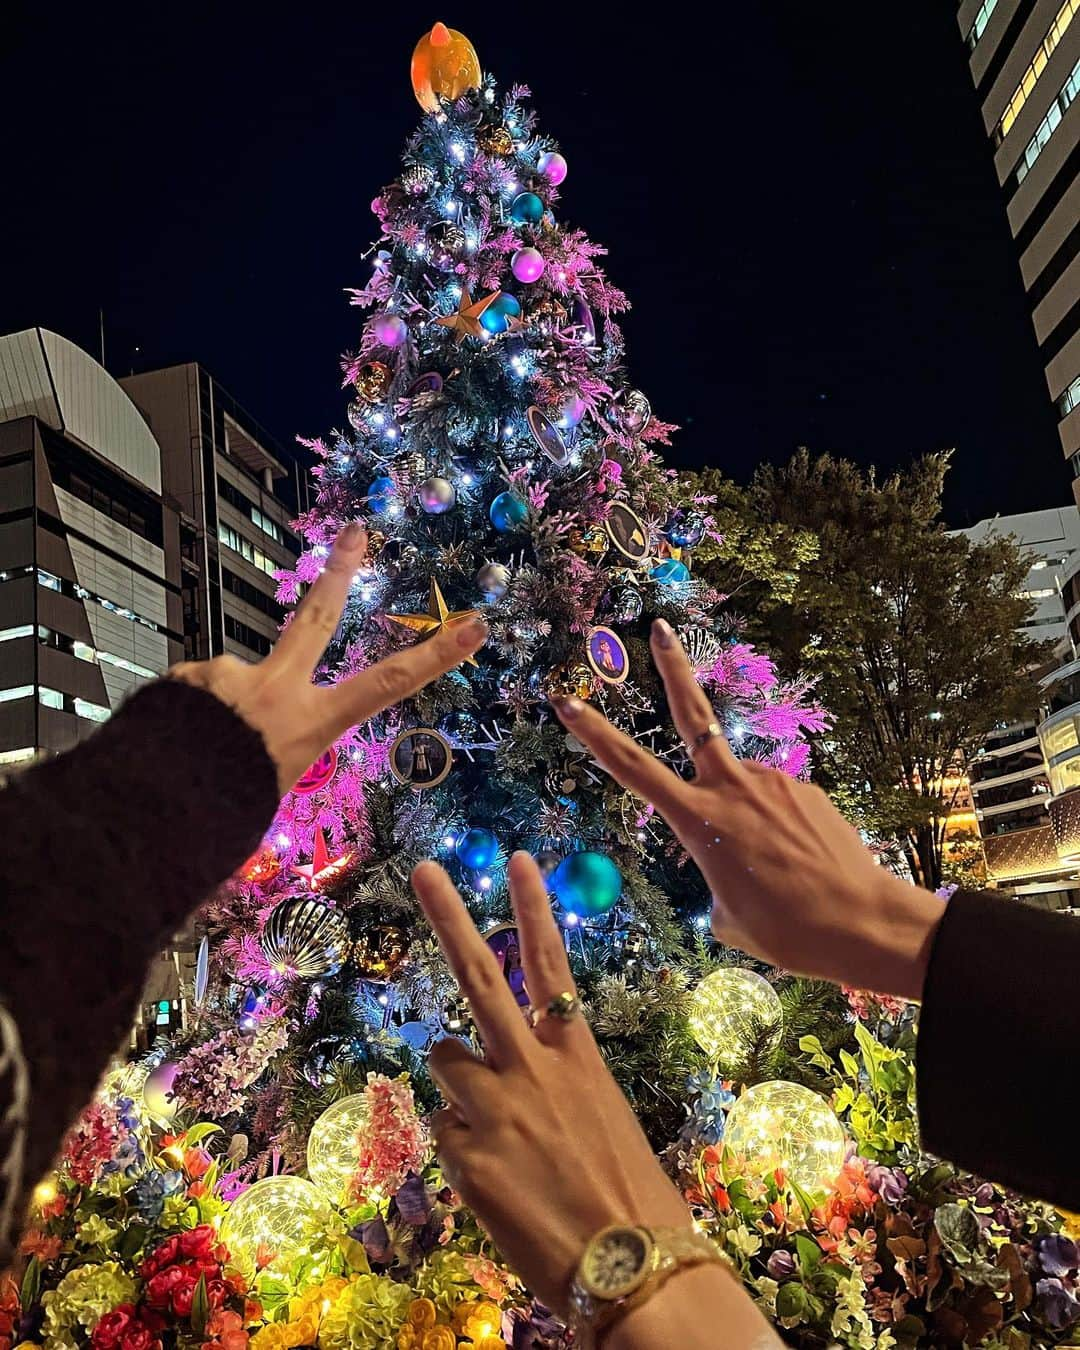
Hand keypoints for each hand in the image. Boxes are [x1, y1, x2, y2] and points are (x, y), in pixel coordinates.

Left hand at [172, 524, 486, 793]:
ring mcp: (234, 677)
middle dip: (339, 573)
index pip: (387, 688)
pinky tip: (173, 743)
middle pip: (317, 619)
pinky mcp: (192, 677)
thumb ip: (273, 753)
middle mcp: (279, 691)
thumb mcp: (271, 792)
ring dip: (223, 710)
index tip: (473, 628)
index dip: (435, 658)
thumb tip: (251, 736)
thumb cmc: (220, 813)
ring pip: (235, 684)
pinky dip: (188, 717)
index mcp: (310, 725)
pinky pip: (193, 696)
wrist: (159, 803)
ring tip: (196, 751)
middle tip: (354, 532)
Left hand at [411, 852, 691, 1313]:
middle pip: (478, 976)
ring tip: (498, 1127)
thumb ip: (551, 1081)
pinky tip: (499, 1180)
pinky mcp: (463, 1154)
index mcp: (577, 1054)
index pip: (550, 965)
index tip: (517, 858)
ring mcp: (492, 1107)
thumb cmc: (631, 1195)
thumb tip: (497, 1072)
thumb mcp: (602, 1117)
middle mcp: (529, 1067)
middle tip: (426, 869)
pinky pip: (445, 1130)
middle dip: (449, 915)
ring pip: (446, 1059)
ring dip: (460, 1080)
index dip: (532, 908)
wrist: (630, 1267)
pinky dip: (463, 1145)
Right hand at [553, 619, 942, 1000]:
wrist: (865, 924)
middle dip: (673, 668)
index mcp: (700, 822)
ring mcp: (773, 783)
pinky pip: (777, 805)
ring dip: (743, 815)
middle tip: (660, 629)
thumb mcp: (728, 917)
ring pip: (740, 787)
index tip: (568, 700)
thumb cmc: (788, 932)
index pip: (632, 769)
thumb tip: (732, 860)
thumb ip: (715, 878)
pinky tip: (801, 865)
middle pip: (692, 715)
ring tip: (776, 871)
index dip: (594, 734)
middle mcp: (732, 788)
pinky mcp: (806, 790)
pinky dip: (777, 830)